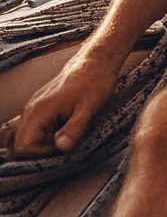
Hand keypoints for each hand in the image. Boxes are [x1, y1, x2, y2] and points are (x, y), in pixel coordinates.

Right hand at [2, 52, 120, 158]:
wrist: (96, 61)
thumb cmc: (95, 81)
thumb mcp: (90, 107)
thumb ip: (75, 129)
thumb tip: (61, 148)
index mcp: (38, 112)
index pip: (22, 148)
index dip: (41, 155)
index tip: (62, 148)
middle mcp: (30, 111)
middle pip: (19, 146)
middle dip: (40, 152)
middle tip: (63, 144)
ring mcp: (34, 109)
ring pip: (24, 138)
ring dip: (41, 145)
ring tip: (62, 138)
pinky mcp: (41, 109)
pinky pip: (32, 129)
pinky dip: (43, 136)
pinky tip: (60, 131)